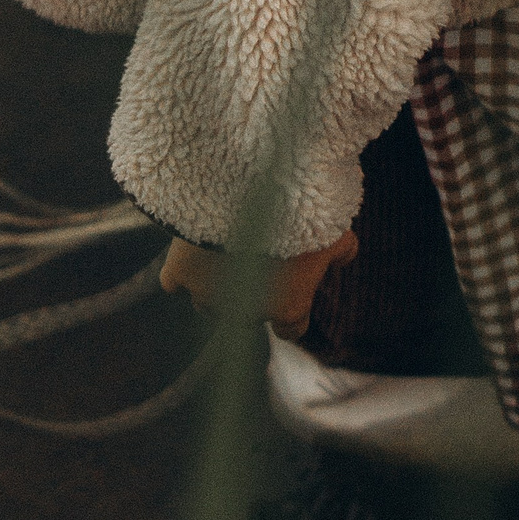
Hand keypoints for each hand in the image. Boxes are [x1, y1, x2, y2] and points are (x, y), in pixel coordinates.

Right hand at [159, 233, 358, 337]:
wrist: (251, 190)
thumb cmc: (301, 213)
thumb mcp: (335, 231)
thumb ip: (341, 253)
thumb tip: (344, 260)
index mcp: (288, 308)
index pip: (291, 329)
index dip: (291, 308)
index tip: (289, 287)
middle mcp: (246, 312)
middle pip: (248, 313)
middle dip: (253, 292)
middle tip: (257, 256)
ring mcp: (208, 296)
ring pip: (208, 302)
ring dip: (217, 285)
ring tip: (223, 251)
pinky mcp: (179, 274)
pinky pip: (174, 282)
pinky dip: (182, 272)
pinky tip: (191, 253)